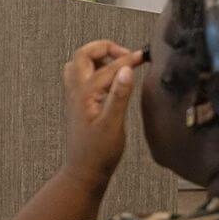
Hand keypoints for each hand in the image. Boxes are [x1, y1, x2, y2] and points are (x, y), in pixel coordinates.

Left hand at [61, 40, 143, 192]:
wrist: (85, 171)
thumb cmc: (98, 153)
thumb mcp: (113, 123)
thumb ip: (119, 94)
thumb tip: (126, 69)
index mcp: (85, 93)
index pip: (108, 66)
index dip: (127, 59)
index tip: (143, 57)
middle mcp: (76, 91)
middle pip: (83, 55)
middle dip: (104, 48)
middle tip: (125, 54)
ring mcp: (75, 96)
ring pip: (79, 64)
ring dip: (97, 57)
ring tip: (118, 63)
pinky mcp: (78, 103)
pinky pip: (81, 76)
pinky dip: (94, 69)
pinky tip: (110, 80)